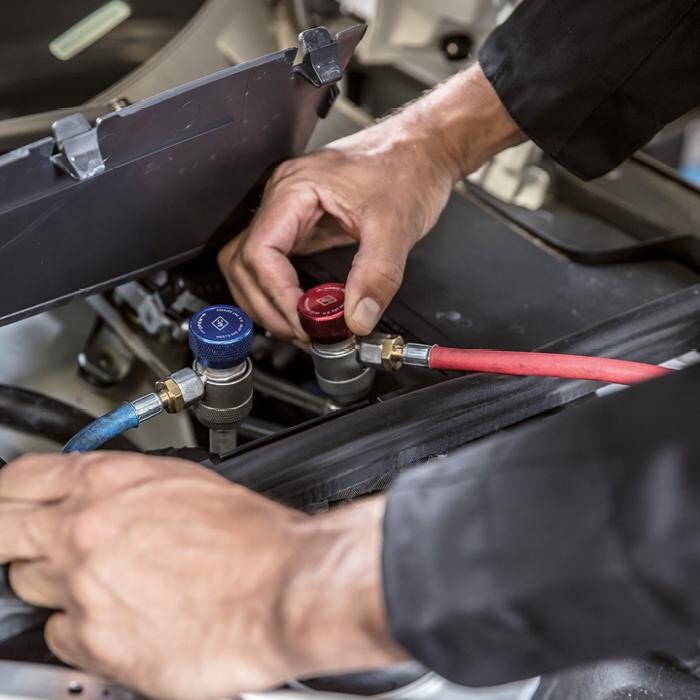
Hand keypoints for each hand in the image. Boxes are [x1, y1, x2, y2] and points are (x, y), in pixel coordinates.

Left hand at [0, 453, 402, 698]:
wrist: (284, 588)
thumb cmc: (251, 538)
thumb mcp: (185, 484)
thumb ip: (127, 491)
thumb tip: (101, 499)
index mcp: (109, 483)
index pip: (18, 479)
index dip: (5, 492)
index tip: (6, 500)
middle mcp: (85, 533)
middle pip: (3, 535)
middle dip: (12, 541)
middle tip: (30, 546)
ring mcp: (84, 590)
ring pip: (31, 587)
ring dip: (59, 584)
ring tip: (107, 582)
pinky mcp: (96, 645)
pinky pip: (59, 635)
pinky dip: (79, 628)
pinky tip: (121, 616)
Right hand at [219, 64, 522, 340]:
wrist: (424, 150)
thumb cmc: (407, 167)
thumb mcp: (396, 225)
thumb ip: (376, 276)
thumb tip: (356, 319)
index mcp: (294, 189)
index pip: (259, 251)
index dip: (277, 294)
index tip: (304, 321)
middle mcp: (283, 199)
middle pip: (243, 264)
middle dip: (268, 306)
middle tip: (302, 333)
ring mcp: (290, 213)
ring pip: (252, 267)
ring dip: (269, 302)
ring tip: (302, 328)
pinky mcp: (303, 225)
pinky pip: (276, 265)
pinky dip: (284, 293)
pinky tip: (304, 310)